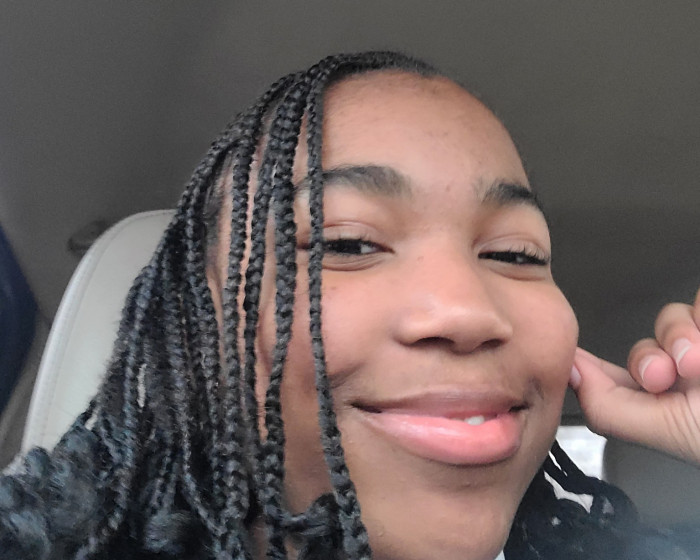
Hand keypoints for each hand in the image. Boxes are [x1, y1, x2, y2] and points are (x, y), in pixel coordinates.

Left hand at [570, 288, 699, 464]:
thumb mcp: (666, 433)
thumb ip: (610, 407)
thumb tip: (569, 371)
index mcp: (661, 407)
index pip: (611, 377)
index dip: (592, 363)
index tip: (573, 354)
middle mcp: (683, 378)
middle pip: (644, 344)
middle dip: (650, 357)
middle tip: (668, 375)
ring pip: (670, 318)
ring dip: (681, 337)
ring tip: (699, 365)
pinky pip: (698, 301)